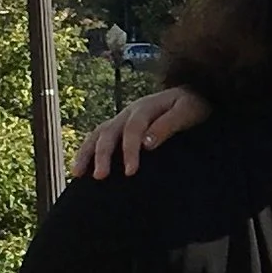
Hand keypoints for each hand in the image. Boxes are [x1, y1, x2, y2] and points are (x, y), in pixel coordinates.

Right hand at [74, 88, 210, 179]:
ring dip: (86, 153)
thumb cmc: (194, 105)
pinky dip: (87, 151)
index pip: (133, 130)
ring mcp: (122, 118)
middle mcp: (129, 112)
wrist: (194, 94)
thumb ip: (168, 125)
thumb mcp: (187, 111)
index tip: (130, 172)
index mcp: (145, 107)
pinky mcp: (121, 127)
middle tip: (100, 177)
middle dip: (103, 155)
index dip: (130, 151)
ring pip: (98, 134)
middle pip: (109, 132)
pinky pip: (99, 137)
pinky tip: (82, 169)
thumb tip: (147, 145)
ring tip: (77, 174)